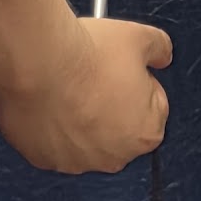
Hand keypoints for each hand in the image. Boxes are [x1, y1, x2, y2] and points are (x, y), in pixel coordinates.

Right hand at [0, 15, 171, 173]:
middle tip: (95, 75)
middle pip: (119, 126)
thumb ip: (160, 49)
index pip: (153, 105)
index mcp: (147, 133)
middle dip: (110, 104)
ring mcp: (76, 162)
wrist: (39, 63)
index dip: (137, 81)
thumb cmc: (88, 56)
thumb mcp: (140, 38)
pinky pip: (52, 142)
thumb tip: (162, 54)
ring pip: (84, 137)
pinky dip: (51, 125)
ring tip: (68, 86)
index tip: (121, 69)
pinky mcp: (43, 159)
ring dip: (79, 117)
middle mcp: (114, 157)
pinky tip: (49, 100)